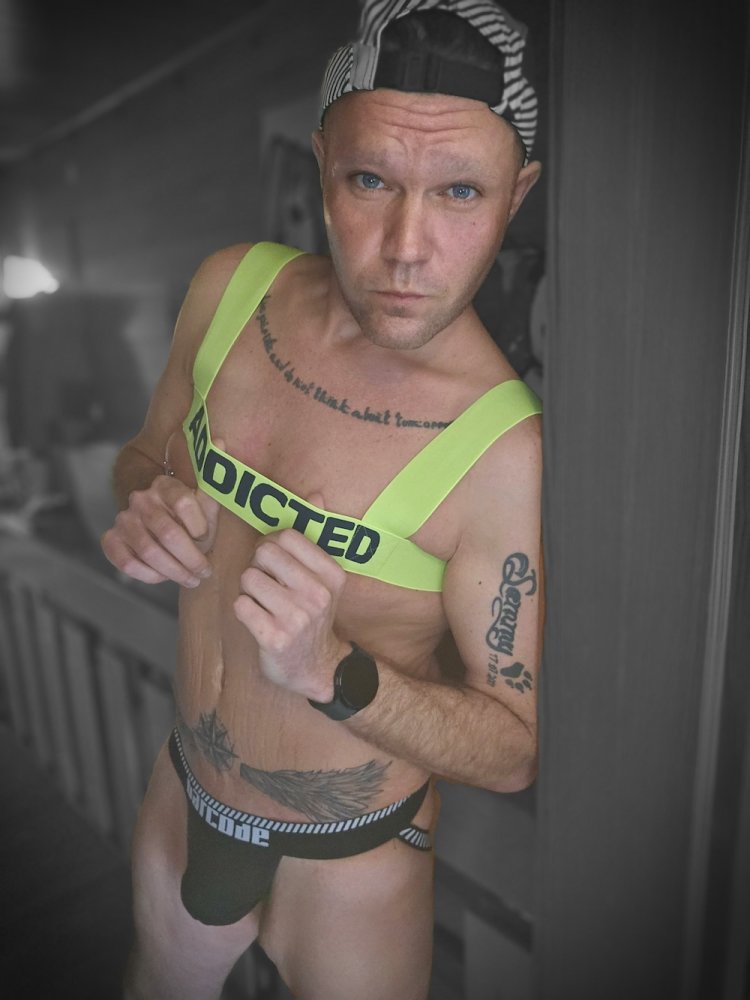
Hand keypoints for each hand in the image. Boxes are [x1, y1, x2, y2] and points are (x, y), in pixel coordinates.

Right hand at [101, 473, 219, 587]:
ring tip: (190, 579)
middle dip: (191, 558)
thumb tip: (227, 493)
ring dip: (174, 571)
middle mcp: (141, 499)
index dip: (199, 525)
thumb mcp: (204, 509)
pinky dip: (148, 575)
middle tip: (204, 572)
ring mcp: (123, 519)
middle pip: (167, 532)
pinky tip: (164, 578)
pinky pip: (127, 563)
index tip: (206, 538)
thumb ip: (212, 504)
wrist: (158, 524)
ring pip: (149, 551)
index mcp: (165, 486)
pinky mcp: (111, 539)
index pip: (183, 502)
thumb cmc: (188, 520)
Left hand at [233, 516, 348, 700]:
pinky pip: (240, 605)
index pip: (287, 536)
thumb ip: (316, 533)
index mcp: (331, 574)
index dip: (274, 545)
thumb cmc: (313, 614)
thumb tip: (315, 494)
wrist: (315, 666)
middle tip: (268, 583)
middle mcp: (317, 595)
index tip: (278, 563)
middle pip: (264, 553)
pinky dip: (244, 610)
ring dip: (249, 590)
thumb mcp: (323, 575)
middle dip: (259, 566)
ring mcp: (297, 618)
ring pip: (248, 578)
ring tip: (264, 603)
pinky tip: (258, 620)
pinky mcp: (274, 639)